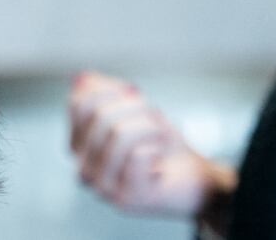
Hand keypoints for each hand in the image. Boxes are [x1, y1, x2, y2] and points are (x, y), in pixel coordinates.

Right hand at [66, 71, 234, 218]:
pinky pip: (138, 155)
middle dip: (136, 108)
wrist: (196, 180)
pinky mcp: (127, 198)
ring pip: (118, 133)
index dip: (111, 91)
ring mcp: (103, 187)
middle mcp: (83, 170)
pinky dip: (157, 147)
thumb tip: (81, 78)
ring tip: (161, 138)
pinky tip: (161, 160)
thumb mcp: (134, 110)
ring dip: (150, 128)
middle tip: (155, 120)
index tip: (135, 95)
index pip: (79, 104)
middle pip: (100, 116)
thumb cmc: (162, 145)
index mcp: (79, 148)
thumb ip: (104, 92)